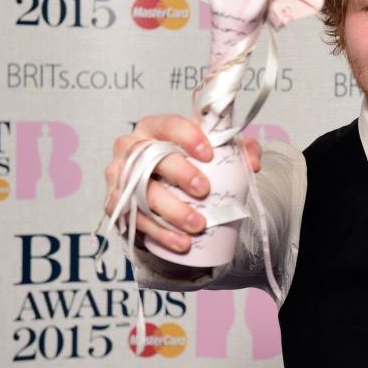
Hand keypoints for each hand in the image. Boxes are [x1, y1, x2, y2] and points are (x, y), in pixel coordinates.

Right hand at [103, 115, 262, 252]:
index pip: (168, 125)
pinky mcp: (115, 204)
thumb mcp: (215, 151)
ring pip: (142, 193)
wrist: (166, 189)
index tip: (209, 154)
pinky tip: (182, 242)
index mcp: (154, 128)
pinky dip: (161, 233)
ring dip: (171, 211)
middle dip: (180, 174)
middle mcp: (131, 148)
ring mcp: (120, 176)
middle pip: (152, 158)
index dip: (187, 137)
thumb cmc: (189, 162)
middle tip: (204, 190)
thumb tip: (252, 163)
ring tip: (198, 225)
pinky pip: (135, 220)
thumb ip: (240, 150)